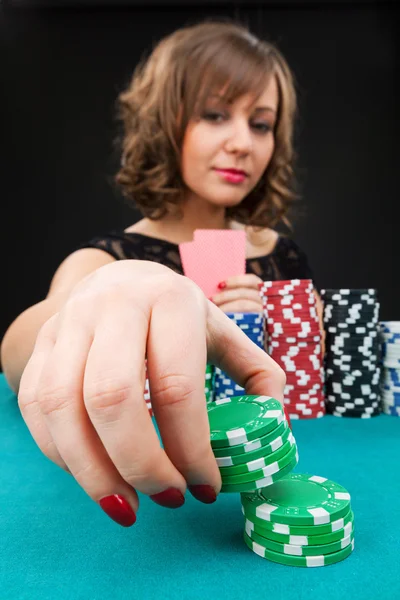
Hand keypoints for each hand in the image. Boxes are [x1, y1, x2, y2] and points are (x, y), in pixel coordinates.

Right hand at [18, 261, 285, 525]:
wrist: (117, 280)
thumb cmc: (174, 314)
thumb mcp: (220, 330)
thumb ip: (255, 372)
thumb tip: (273, 425)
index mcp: (169, 301)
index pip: (176, 386)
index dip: (191, 448)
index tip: (205, 487)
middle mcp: (112, 306)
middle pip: (113, 399)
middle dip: (140, 464)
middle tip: (167, 497)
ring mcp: (69, 324)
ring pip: (63, 407)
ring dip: (93, 471)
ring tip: (127, 504)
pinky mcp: (41, 346)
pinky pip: (36, 407)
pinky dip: (61, 454)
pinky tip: (94, 472)